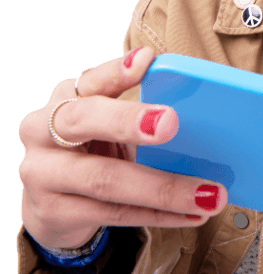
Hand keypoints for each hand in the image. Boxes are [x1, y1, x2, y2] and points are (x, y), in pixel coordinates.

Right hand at [18, 46, 227, 248]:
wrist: (49, 200)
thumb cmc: (90, 147)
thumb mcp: (105, 120)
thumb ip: (137, 108)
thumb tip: (199, 111)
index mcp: (66, 98)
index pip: (91, 79)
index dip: (117, 70)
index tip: (146, 59)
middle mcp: (44, 130)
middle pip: (84, 121)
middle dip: (128, 121)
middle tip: (170, 122)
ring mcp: (43, 174)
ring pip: (106, 180)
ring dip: (164, 188)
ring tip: (208, 194)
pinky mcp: (53, 212)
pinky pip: (114, 214)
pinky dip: (158, 214)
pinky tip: (191, 214)